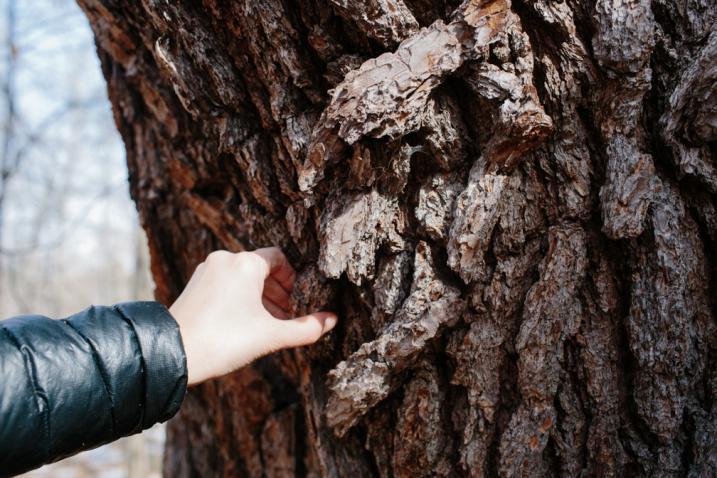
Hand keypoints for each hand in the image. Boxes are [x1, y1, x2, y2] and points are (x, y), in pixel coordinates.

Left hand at [169, 247, 336, 384]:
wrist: (173, 353)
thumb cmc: (224, 341)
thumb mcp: (272, 336)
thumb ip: (307, 328)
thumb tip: (333, 320)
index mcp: (245, 263)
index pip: (279, 258)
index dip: (292, 280)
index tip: (296, 302)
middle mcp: (225, 259)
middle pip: (261, 268)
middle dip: (277, 292)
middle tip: (285, 316)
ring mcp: (206, 270)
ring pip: (242, 276)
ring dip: (258, 296)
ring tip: (265, 323)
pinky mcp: (194, 284)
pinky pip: (224, 282)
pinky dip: (238, 297)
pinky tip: (241, 322)